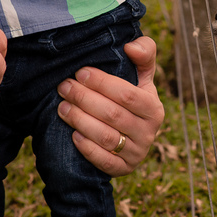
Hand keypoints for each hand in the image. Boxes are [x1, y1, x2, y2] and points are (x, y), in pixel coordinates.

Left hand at [56, 35, 164, 176]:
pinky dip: (87, 148)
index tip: (80, 72)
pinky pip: (104, 161)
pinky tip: (73, 134)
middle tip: (64, 87)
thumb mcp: (141, 76)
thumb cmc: (131, 98)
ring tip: (62, 107)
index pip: (127, 94)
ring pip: (105, 137)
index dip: (102, 83)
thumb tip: (131, 46)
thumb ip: (143, 54)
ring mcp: (137, 153)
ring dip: (80, 121)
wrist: (131, 135)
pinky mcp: (123, 170)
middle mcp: (149, 132)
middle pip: (112, 115)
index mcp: (154, 108)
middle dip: (84, 99)